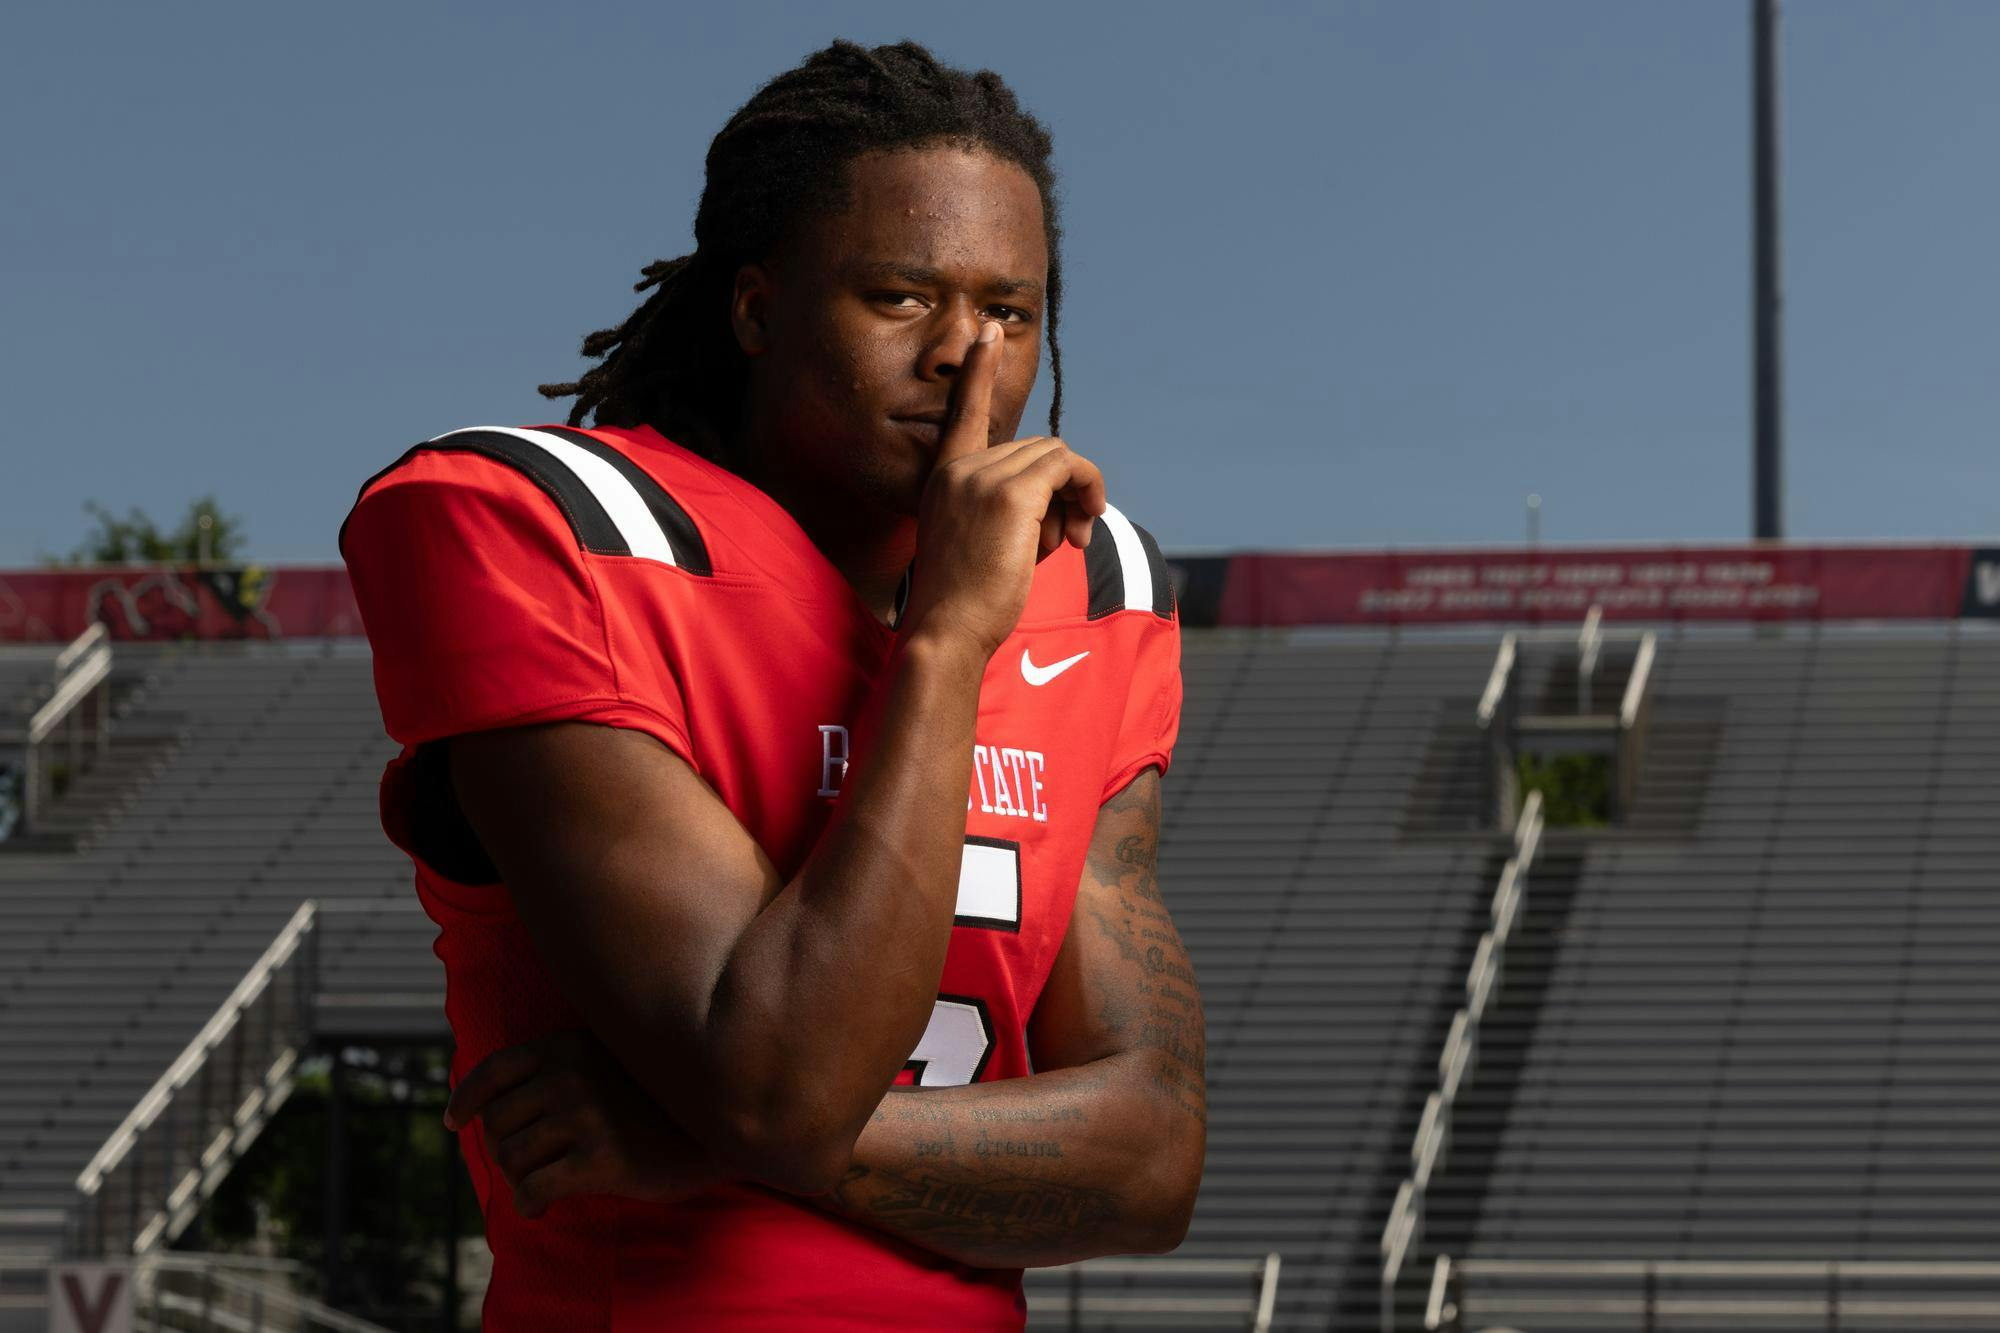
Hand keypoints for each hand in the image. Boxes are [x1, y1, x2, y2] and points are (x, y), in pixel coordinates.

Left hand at [442, 1029, 722, 1217]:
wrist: (718, 1123)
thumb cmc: (658, 1099)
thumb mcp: (608, 1060)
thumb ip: (562, 1067)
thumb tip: (498, 1103)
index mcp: (568, 1047)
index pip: (495, 1070)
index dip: (466, 1099)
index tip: (455, 1122)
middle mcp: (570, 1076)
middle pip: (498, 1122)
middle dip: (503, 1150)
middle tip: (526, 1167)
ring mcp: (585, 1117)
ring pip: (511, 1158)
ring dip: (518, 1179)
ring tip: (540, 1185)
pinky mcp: (600, 1160)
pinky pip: (533, 1189)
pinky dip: (528, 1204)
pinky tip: (541, 1209)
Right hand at [898, 320, 1108, 660]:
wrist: (945, 631)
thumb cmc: (963, 603)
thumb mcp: (976, 543)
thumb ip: (1004, 510)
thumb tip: (1057, 496)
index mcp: (943, 477)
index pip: (963, 411)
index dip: (978, 370)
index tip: (989, 331)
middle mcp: (960, 468)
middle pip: (1036, 449)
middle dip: (1062, 489)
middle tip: (1068, 536)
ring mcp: (983, 477)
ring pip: (1056, 458)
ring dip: (1075, 498)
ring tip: (1066, 542)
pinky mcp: (1012, 492)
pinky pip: (1068, 468)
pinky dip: (1086, 490)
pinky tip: (1080, 527)